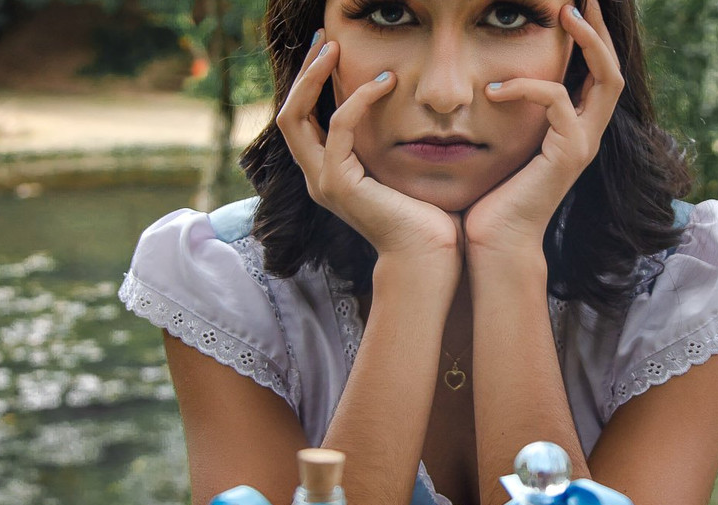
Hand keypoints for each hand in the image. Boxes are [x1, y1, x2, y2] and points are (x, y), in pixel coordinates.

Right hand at [277, 34, 461, 264]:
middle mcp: (317, 178)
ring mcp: (323, 182)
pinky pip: (339, 127)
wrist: (429, 255)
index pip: (304, 120)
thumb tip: (405, 105)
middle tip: (322, 37)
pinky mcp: (339, 184)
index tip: (329, 51)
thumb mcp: (402, 169)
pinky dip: (358, 100)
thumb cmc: (427, 218)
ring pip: (296, 116)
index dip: (311, 84)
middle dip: (303, 72)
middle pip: (288, 113)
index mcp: (329, 175)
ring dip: (314, 76)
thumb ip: (389, 142)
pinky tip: (384, 83)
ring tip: (334, 46)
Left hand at [462, 2, 623, 261]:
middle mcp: (587, 137)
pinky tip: (495, 90)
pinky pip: (557, 101)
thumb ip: (509, 114)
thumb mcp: (502, 145)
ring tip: (566, 13)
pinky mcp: (568, 154)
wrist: (494, 243)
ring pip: (607, 79)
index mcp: (573, 133)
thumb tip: (488, 81)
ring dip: (589, 42)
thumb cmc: (490, 200)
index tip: (572, 8)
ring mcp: (583, 146)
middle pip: (614, 71)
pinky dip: (526, 87)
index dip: (591, 41)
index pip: (596, 77)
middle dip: (600, 31)